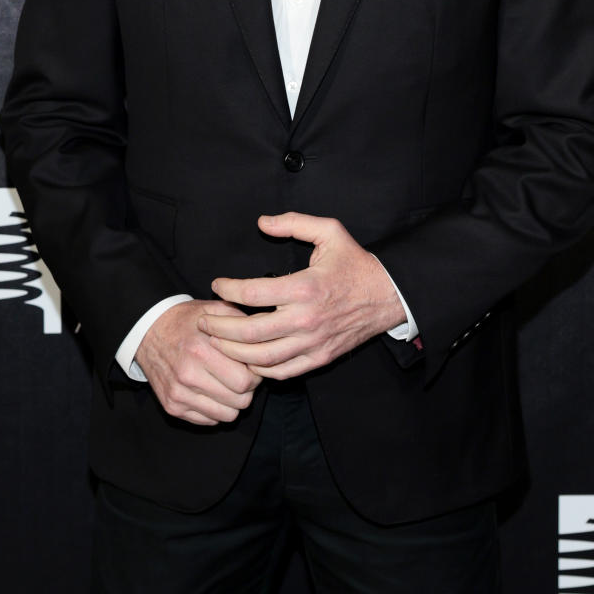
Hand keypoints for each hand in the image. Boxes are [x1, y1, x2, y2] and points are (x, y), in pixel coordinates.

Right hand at [135, 300, 261, 425]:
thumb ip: (239, 320)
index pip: (245, 381)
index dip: (256, 375)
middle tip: (242, 376)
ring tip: (227, 384)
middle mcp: (188, 376)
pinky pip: (208, 421)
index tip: (252, 367)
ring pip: (226, 415)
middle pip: (240, 401)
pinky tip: (211, 391)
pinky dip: (215, 409)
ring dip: (233, 402)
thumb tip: (264, 334)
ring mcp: (179, 394)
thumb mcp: (213, 309)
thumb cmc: (186, 320)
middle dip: (247, 390)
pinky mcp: (172, 407)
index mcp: (201, 351)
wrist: (148, 331)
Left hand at [199, 213, 404, 379]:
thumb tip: (262, 222)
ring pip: (262, 357)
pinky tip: (247, 357)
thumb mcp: (330, 232)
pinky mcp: (319, 358)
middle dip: (220, 327)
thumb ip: (294, 223)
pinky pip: (282, 371)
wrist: (389, 295)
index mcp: (305, 287)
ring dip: (233, 351)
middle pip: (250, 332)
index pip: (253, 292)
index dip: (228, 289)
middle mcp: (306, 319)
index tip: (218, 284)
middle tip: (204, 320)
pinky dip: (259, 368)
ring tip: (218, 340)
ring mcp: (312, 343)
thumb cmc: (355, 263)